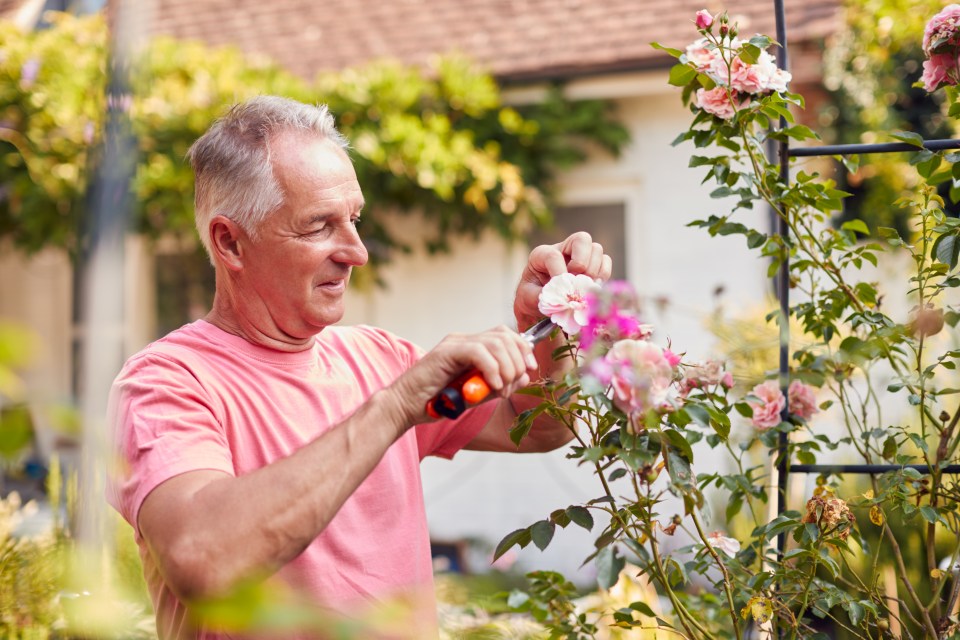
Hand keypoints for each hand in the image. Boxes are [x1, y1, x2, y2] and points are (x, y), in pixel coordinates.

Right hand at [391, 326, 538, 422]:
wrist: (405, 407)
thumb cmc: (438, 402)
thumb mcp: (478, 395)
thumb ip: (500, 384)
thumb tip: (524, 375)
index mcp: (472, 347)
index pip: (506, 335)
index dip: (523, 349)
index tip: (529, 370)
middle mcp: (464, 340)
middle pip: (504, 335)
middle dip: (518, 360)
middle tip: (512, 385)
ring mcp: (454, 344)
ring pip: (495, 343)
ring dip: (506, 368)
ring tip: (501, 389)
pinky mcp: (445, 352)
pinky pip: (478, 352)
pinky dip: (491, 369)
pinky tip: (493, 385)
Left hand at [514, 231, 612, 327]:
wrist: (540, 305)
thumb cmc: (533, 299)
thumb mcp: (529, 298)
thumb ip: (543, 296)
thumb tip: (564, 297)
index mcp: (542, 254)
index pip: (554, 255)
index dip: (559, 273)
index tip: (561, 291)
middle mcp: (563, 249)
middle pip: (582, 239)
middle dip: (581, 263)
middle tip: (575, 282)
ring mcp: (580, 255)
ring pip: (597, 249)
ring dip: (592, 271)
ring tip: (582, 288)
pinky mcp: (593, 265)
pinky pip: (606, 263)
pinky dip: (602, 276)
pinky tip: (590, 288)